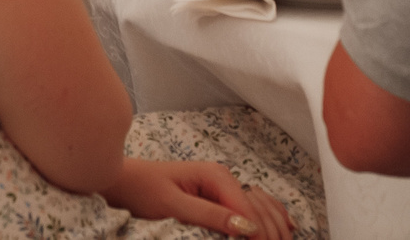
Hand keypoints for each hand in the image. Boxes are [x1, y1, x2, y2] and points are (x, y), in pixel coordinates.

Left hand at [101, 157, 293, 238]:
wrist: (123, 181)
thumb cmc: (142, 191)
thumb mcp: (173, 206)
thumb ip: (208, 215)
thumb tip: (246, 227)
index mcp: (215, 175)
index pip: (248, 209)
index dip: (259, 235)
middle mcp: (224, 177)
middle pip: (260, 208)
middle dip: (271, 233)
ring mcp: (223, 186)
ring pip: (262, 206)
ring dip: (274, 226)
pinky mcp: (219, 195)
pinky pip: (253, 205)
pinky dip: (270, 216)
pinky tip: (285, 228)